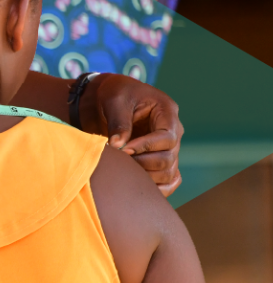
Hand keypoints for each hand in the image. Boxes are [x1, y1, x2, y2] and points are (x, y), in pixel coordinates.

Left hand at [82, 74, 183, 196]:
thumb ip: (118, 122)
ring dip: (146, 177)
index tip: (123, 149)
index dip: (146, 146)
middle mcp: (173, 132)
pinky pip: (169, 180)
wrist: (109, 100)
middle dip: (142, 163)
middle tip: (119, 161)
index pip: (167, 138)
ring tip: (122, 170)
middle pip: (168, 159)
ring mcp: (169, 148)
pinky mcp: (161, 159)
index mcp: (167, 112)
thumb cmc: (114, 94)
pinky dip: (156, 188)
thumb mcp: (114, 101)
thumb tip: (118, 145)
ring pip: (169, 173)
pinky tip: (136, 185)